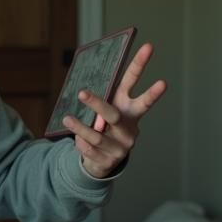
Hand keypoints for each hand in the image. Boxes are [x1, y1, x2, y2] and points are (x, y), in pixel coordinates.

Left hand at [62, 43, 166, 177]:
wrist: (105, 160)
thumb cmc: (106, 126)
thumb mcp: (108, 111)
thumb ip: (103, 101)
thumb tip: (85, 87)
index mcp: (130, 110)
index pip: (138, 90)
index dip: (146, 77)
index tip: (155, 61)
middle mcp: (129, 128)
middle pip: (113, 114)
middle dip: (98, 104)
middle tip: (82, 93)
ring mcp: (121, 146)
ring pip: (97, 135)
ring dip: (80, 127)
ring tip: (67, 118)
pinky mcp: (110, 160)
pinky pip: (89, 149)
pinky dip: (81, 142)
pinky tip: (77, 140)